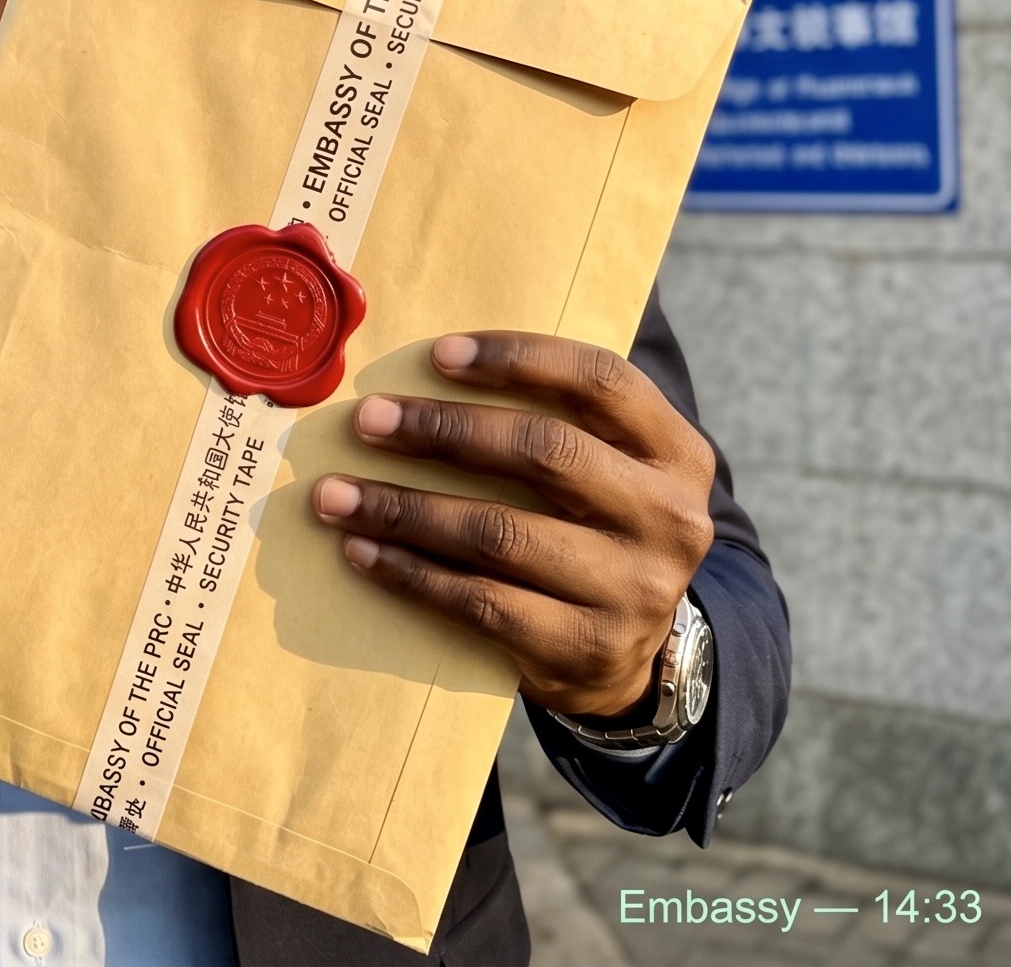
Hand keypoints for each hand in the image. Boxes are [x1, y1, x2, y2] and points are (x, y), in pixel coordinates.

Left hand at [309, 331, 716, 719]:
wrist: (626, 657)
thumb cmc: (588, 529)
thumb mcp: (605, 469)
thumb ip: (552, 416)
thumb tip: (424, 364)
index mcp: (675, 453)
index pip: (601, 381)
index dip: (518, 359)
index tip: (436, 354)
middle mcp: (668, 518)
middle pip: (545, 453)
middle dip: (442, 431)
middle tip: (366, 420)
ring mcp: (634, 590)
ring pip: (501, 532)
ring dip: (405, 508)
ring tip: (334, 494)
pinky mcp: (583, 647)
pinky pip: (480, 601)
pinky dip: (409, 573)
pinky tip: (360, 551)